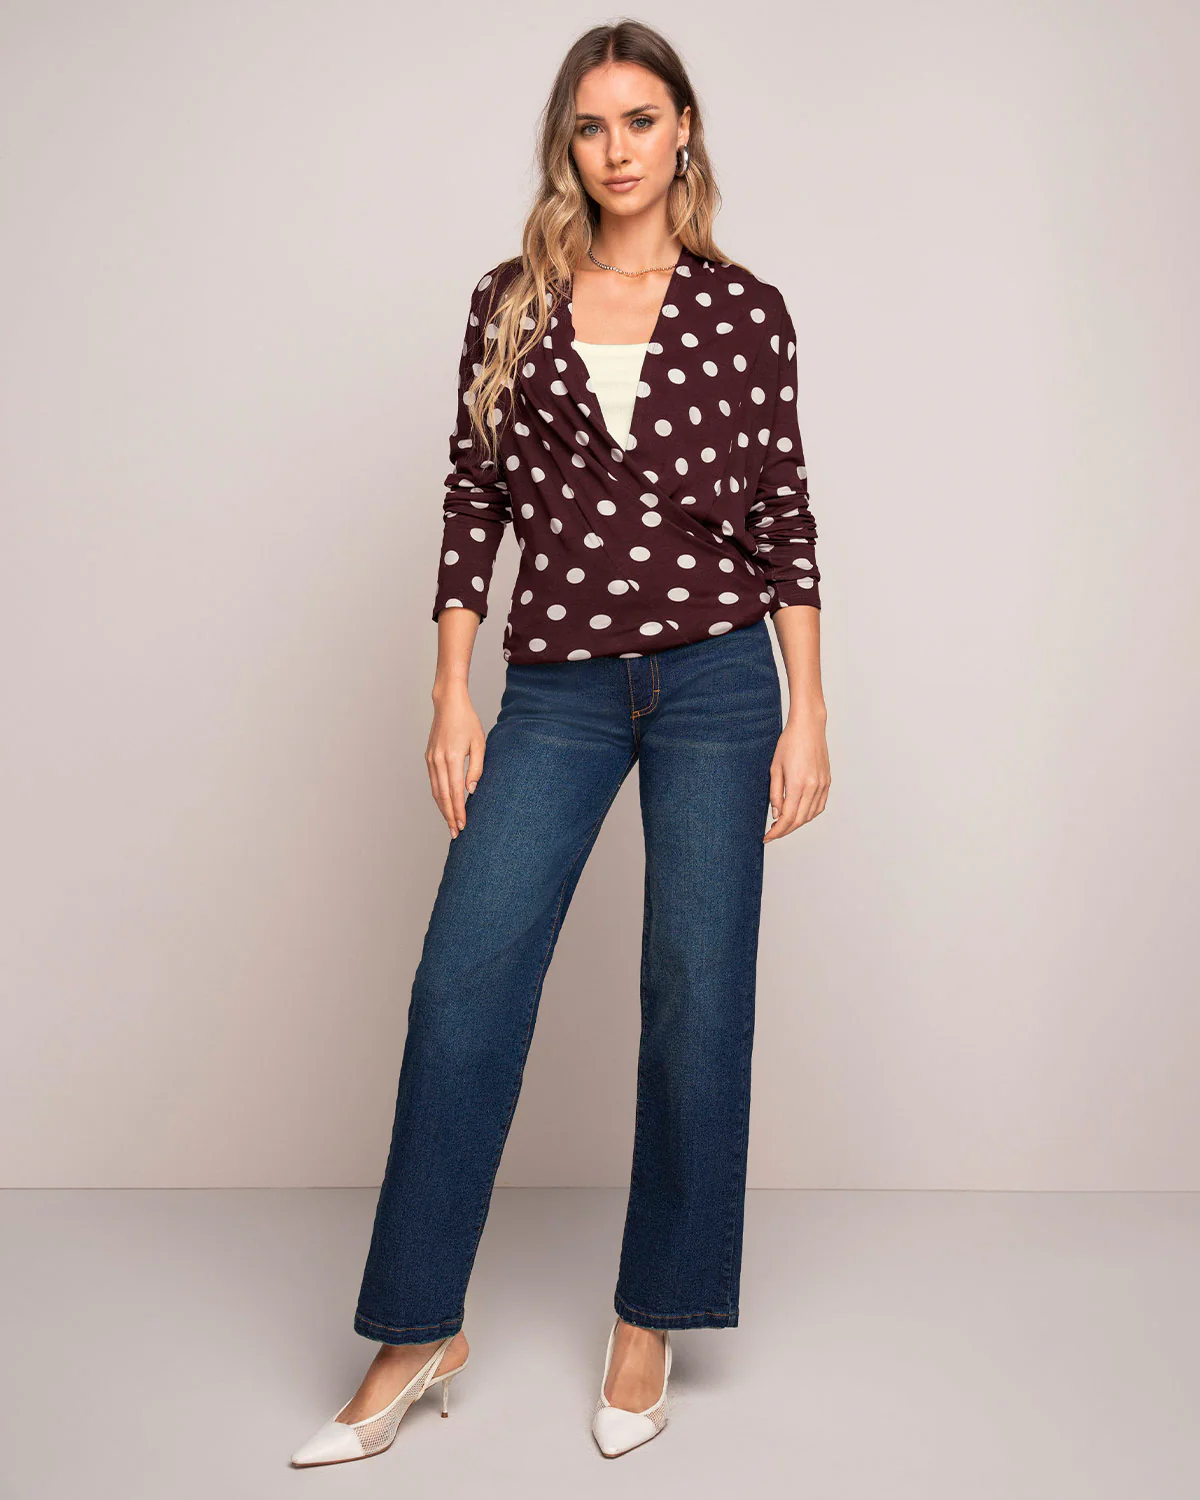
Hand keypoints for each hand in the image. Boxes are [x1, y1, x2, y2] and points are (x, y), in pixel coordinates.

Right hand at [426, 687, 485, 836]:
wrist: (448, 704)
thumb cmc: (468, 722)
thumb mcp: (479, 744)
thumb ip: (476, 769)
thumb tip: (471, 792)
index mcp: (452, 758)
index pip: (455, 792)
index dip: (459, 811)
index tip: (463, 826)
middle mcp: (438, 761)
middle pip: (443, 796)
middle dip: (449, 816)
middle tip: (456, 833)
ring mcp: (431, 760)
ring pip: (435, 791)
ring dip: (443, 809)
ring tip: (450, 823)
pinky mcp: (429, 758)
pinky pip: (433, 782)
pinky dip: (438, 796)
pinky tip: (444, 805)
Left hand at [764, 708, 829, 841]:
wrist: (809, 727)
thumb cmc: (789, 743)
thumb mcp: (775, 768)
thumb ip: (775, 793)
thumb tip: (777, 815)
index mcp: (798, 784)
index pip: (788, 818)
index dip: (777, 831)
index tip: (768, 837)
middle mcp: (813, 787)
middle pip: (800, 820)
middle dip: (785, 831)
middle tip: (773, 834)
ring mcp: (822, 785)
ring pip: (811, 815)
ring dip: (797, 824)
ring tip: (784, 825)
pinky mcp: (827, 781)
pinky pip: (819, 806)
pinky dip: (809, 814)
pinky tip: (799, 814)